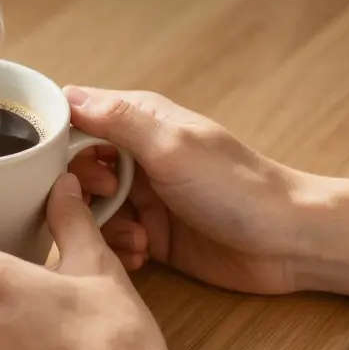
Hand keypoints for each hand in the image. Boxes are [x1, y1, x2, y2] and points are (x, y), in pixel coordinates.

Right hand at [64, 87, 300, 294]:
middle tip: (107, 201)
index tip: (68, 166)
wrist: (287, 242)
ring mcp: (144, 195)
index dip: (61, 141)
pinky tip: (144, 255)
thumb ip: (117, 120)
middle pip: (77, 168)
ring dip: (103, 226)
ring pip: (91, 208)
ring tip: (134, 238)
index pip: (77, 118)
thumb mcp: (170, 147)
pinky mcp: (153, 232)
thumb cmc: (233, 185)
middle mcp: (137, 155)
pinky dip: (121, 249)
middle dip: (82, 190)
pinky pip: (114, 238)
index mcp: (140, 121)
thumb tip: (66, 94)